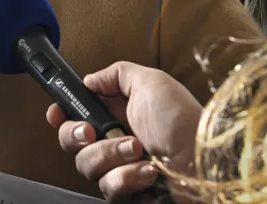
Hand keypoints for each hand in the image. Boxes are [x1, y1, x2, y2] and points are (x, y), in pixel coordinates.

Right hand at [46, 62, 200, 202]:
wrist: (209, 164)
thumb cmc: (186, 122)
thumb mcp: (152, 82)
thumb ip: (116, 74)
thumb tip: (89, 79)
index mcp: (118, 114)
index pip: (76, 115)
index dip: (62, 115)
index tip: (57, 114)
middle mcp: (115, 142)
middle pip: (72, 143)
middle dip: (78, 135)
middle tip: (94, 132)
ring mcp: (120, 170)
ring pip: (88, 168)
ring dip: (112, 156)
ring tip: (140, 150)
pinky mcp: (128, 194)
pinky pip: (110, 190)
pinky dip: (128, 179)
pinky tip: (149, 172)